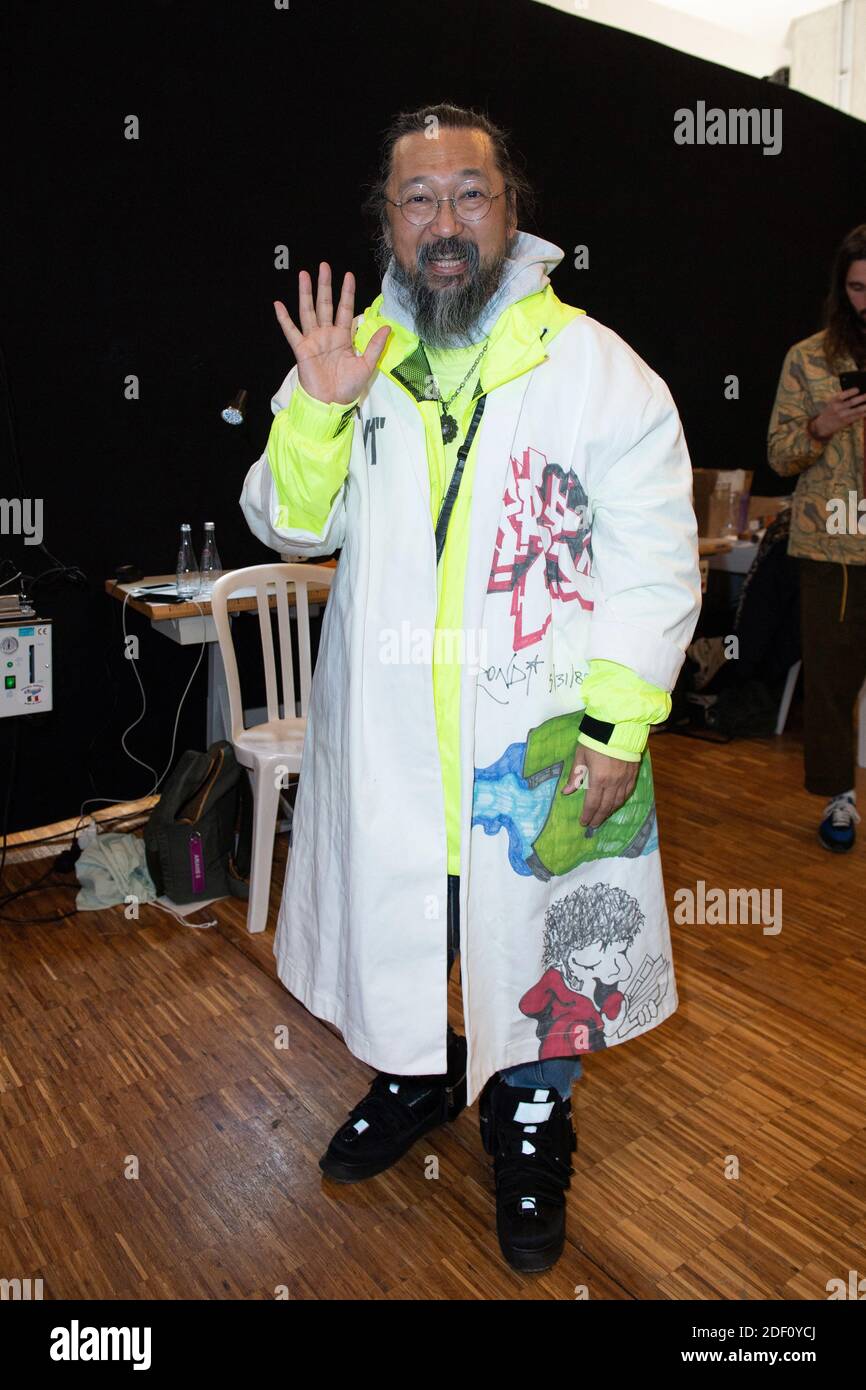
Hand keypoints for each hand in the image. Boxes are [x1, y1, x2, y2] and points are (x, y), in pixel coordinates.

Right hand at [274, 262, 390, 405]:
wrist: (331, 404)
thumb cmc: (347, 387)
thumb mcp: (366, 366)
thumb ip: (375, 346)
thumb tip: (387, 327)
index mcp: (343, 337)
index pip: (345, 309)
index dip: (346, 293)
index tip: (348, 275)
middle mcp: (327, 335)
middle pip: (325, 304)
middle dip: (325, 285)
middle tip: (323, 266)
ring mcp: (313, 340)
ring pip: (308, 311)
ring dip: (305, 293)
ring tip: (303, 275)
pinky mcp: (301, 349)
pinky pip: (291, 331)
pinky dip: (284, 318)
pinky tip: (278, 305)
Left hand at [562, 743, 638, 829]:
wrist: (617, 727)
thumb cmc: (594, 740)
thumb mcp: (580, 756)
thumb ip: (575, 776)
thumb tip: (566, 792)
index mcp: (598, 779)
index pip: (592, 803)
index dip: (587, 815)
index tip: (583, 822)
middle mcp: (612, 783)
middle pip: (605, 806)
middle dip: (598, 817)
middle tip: (593, 825)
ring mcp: (624, 779)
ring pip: (618, 801)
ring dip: (609, 812)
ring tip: (603, 817)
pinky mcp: (633, 774)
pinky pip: (628, 792)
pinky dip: (621, 801)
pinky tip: (616, 804)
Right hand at [810, 387, 865, 439]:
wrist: (823, 425)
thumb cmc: (830, 410)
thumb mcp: (832, 402)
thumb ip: (842, 397)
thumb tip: (858, 391)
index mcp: (833, 401)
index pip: (841, 396)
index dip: (850, 392)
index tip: (857, 389)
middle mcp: (837, 408)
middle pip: (851, 402)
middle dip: (861, 398)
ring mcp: (842, 416)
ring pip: (857, 410)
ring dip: (865, 407)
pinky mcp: (846, 422)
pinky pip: (857, 417)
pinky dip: (864, 413)